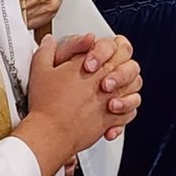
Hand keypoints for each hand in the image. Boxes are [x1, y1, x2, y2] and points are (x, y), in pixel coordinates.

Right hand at [27, 34, 140, 157]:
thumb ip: (46, 52)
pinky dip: (126, 111)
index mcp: (91, 66)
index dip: (112, 47)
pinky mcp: (111, 120)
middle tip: (112, 67)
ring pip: (135, 88)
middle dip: (124, 64)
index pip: (115, 46)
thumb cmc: (46, 105)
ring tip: (114, 88)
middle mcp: (105, 82)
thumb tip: (49, 41)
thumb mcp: (40, 71)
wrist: (50, 133)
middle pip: (130, 65)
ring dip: (128, 86)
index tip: (102, 53)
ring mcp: (110, 101)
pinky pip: (130, 113)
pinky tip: (113, 109)